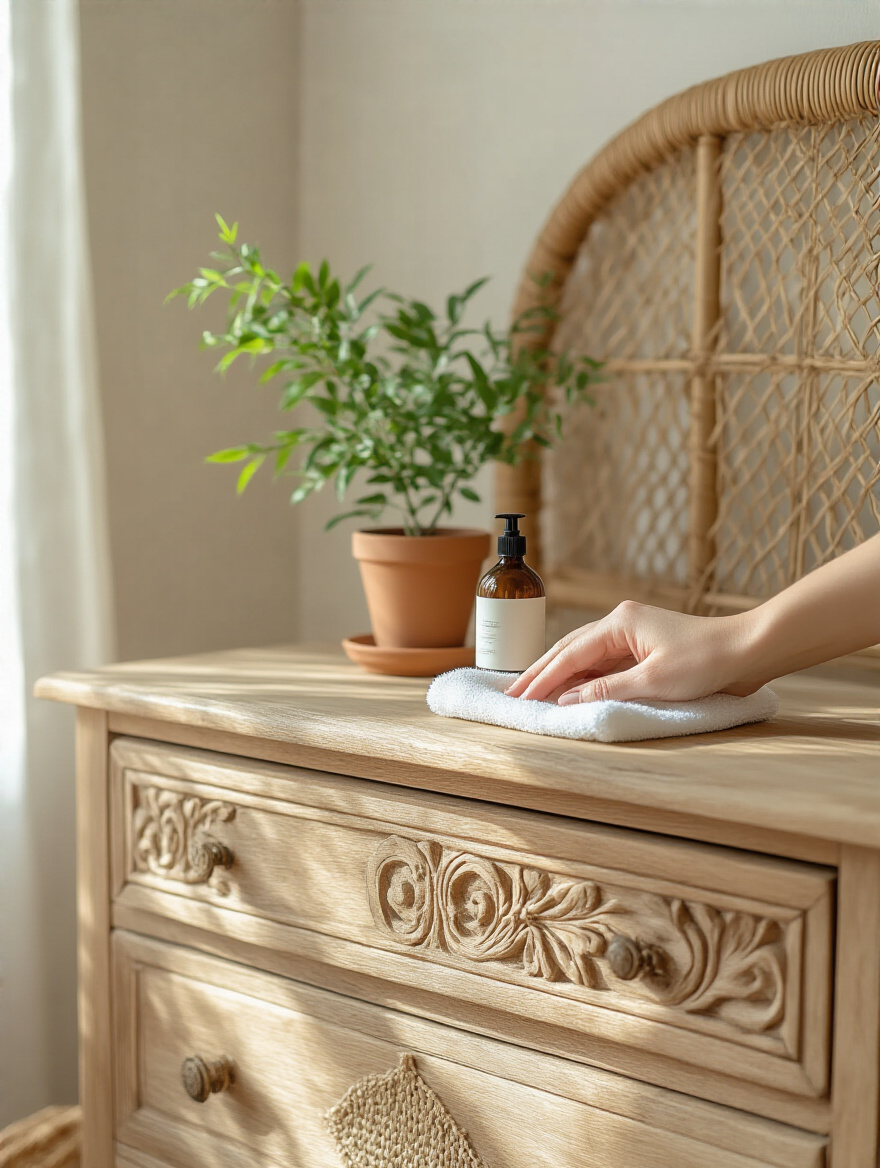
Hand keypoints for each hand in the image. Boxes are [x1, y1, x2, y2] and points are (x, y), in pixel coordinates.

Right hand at [505, 601, 760, 704]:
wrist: (748, 650)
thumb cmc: (707, 662)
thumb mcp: (654, 682)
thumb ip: (607, 690)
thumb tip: (566, 699)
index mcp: (620, 623)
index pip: (570, 654)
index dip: (543, 678)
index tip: (520, 698)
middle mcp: (622, 622)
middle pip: (570, 649)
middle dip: (541, 673)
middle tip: (513, 695)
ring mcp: (633, 634)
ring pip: (585, 655)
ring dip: (560, 675)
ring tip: (534, 694)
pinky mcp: (645, 647)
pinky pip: (604, 662)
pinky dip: (584, 677)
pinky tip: (571, 691)